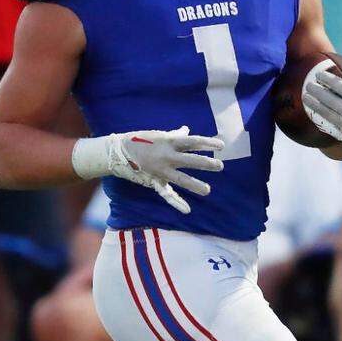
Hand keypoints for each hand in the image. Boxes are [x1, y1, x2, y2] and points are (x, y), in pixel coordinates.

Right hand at [73, 126, 224, 213]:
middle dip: (206, 164)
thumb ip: (175, 135)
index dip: (207, 143)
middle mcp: (166, 156)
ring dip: (195, 184)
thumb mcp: (159, 134)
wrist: (119, 152)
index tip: (221, 145)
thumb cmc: (141, 140)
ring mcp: (161, 170)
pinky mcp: (154, 181)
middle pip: (190, 160)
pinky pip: (166, 193)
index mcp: (169, 142)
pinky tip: (187, 210)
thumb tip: (187, 130)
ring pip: (181, 179)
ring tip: (207, 190)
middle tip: (220, 167)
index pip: (192, 141)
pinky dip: (177, 202)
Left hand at [302, 62, 341, 152]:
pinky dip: (318, 116)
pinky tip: (311, 110)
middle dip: (317, 91)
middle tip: (308, 84)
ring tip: (305, 96)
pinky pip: (328, 124)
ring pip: (326, 113)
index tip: (318, 74)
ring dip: (313, 104)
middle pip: (331, 100)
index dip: (328, 80)